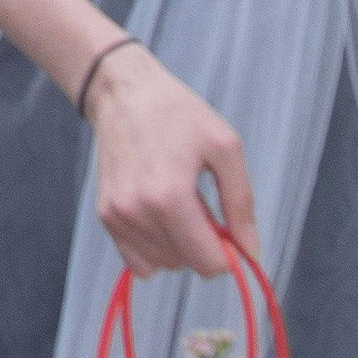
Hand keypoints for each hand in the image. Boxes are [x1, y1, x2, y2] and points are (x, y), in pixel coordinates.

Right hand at [85, 46, 256, 278]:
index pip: (208, 263)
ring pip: (164, 264)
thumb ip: (241, 204)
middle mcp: (137, 211)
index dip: (228, 252)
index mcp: (169, 196)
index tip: (228, 227)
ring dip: (179, 245)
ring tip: (177, 202)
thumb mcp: (225, 147)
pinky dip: (155, 249)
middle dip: (203, 244)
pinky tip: (160, 218)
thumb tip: (251, 252)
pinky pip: (138, 262)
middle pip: (187, 264)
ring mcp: (117, 215)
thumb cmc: (177, 113)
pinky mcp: (106, 215)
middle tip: (201, 203)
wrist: (123, 92)